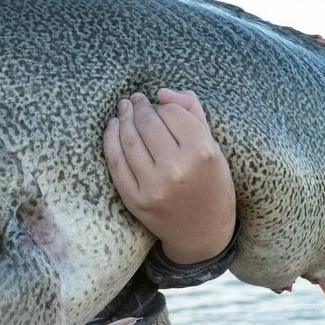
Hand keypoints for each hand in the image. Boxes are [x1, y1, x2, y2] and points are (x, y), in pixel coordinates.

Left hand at [102, 88, 235, 264]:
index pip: (172, 113)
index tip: (159, 104)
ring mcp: (153, 186)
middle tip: (135, 100)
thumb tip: (162, 92)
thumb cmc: (211, 183)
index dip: (163, 106)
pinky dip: (110, 140)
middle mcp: (177, 169)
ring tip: (123, 108)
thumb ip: (193, 112)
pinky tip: (113, 127)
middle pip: (148, 123)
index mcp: (202, 153)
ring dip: (122, 118)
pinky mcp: (135, 200)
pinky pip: (115, 163)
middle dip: (139, 107)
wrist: (202, 231)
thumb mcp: (214, 146)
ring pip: (129, 140)